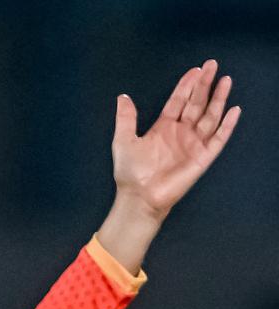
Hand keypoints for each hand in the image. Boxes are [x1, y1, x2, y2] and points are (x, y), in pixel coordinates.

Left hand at [111, 59, 240, 219]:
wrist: (139, 197)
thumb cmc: (130, 173)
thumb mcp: (124, 140)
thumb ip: (126, 118)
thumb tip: (122, 97)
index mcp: (163, 127)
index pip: (179, 101)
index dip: (187, 85)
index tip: (196, 69)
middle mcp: (181, 133)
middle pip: (197, 103)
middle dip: (204, 85)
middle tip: (212, 65)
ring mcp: (193, 144)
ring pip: (210, 116)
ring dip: (218, 99)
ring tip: (225, 80)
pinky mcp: (202, 157)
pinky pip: (218, 138)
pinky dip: (227, 125)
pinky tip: (233, 110)